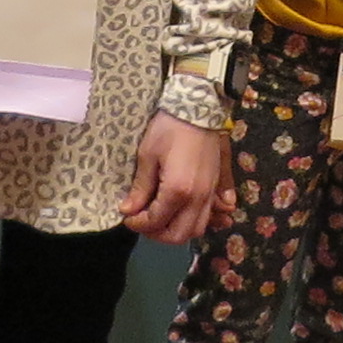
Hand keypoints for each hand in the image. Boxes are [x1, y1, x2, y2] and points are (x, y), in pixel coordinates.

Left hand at [119, 113, 228, 242]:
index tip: (127, 215)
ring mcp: (210, 194)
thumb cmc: (169, 128)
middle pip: (179, 235)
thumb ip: (140, 187)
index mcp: (178, 191)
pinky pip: (208, 216)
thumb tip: (127, 209)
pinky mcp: (215, 187)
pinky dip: (193, 221)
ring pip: (197, 230)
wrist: (199, 108)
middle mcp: (198, 199)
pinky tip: (179, 212)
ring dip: (176, 230)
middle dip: (156, 233)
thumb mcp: (147, 155)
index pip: (156, 221)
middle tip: (141, 221)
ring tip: (159, 218)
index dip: (138, 223)